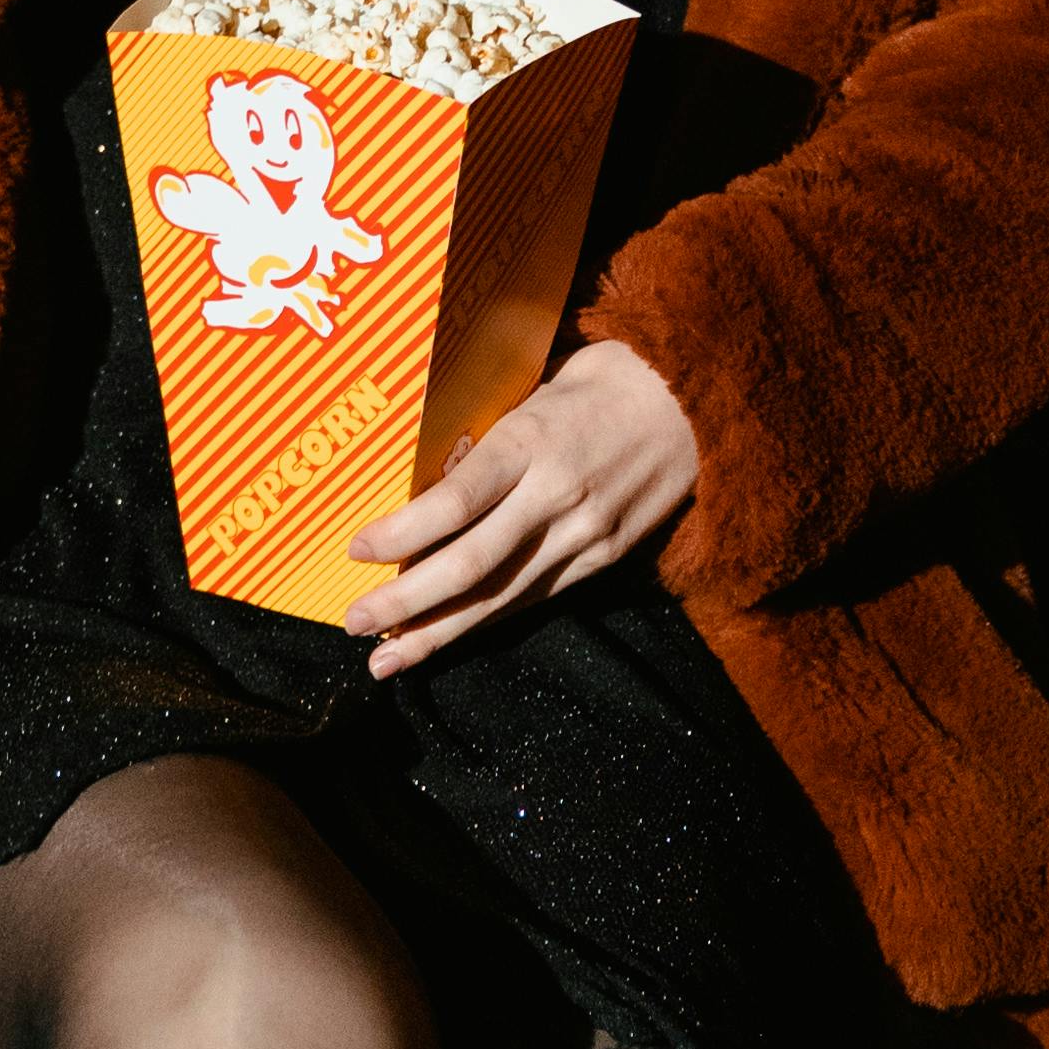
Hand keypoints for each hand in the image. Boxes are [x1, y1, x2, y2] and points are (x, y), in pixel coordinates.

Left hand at [342, 337, 699, 678]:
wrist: (693, 408)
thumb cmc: (601, 385)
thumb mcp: (536, 391)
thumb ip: (488, 440)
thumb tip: (428, 478)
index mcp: (531, 442)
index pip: (456, 501)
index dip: (401, 535)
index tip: (355, 552)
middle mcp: (555, 497)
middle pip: (471, 565)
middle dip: (407, 603)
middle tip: (355, 624)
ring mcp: (583, 537)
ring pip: (499, 599)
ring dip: (438, 634)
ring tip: (387, 662)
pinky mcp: (602, 562)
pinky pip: (531, 600)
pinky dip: (484, 623)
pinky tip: (446, 641)